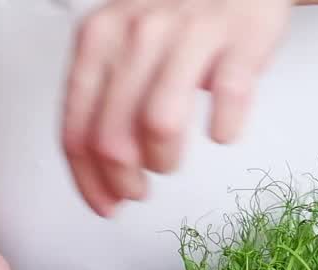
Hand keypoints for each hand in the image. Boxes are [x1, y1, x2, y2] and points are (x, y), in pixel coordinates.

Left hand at [62, 0, 294, 215]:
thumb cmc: (179, 16)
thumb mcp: (123, 42)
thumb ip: (104, 98)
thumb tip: (97, 169)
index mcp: (98, 38)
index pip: (76, 129)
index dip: (87, 181)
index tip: (104, 204)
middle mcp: (137, 32)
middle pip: (111, 137)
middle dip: (122, 182)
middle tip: (137, 192)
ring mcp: (190, 31)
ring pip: (159, 125)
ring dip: (163, 161)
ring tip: (169, 161)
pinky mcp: (240, 36)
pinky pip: (228, 97)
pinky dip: (224, 128)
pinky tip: (221, 132)